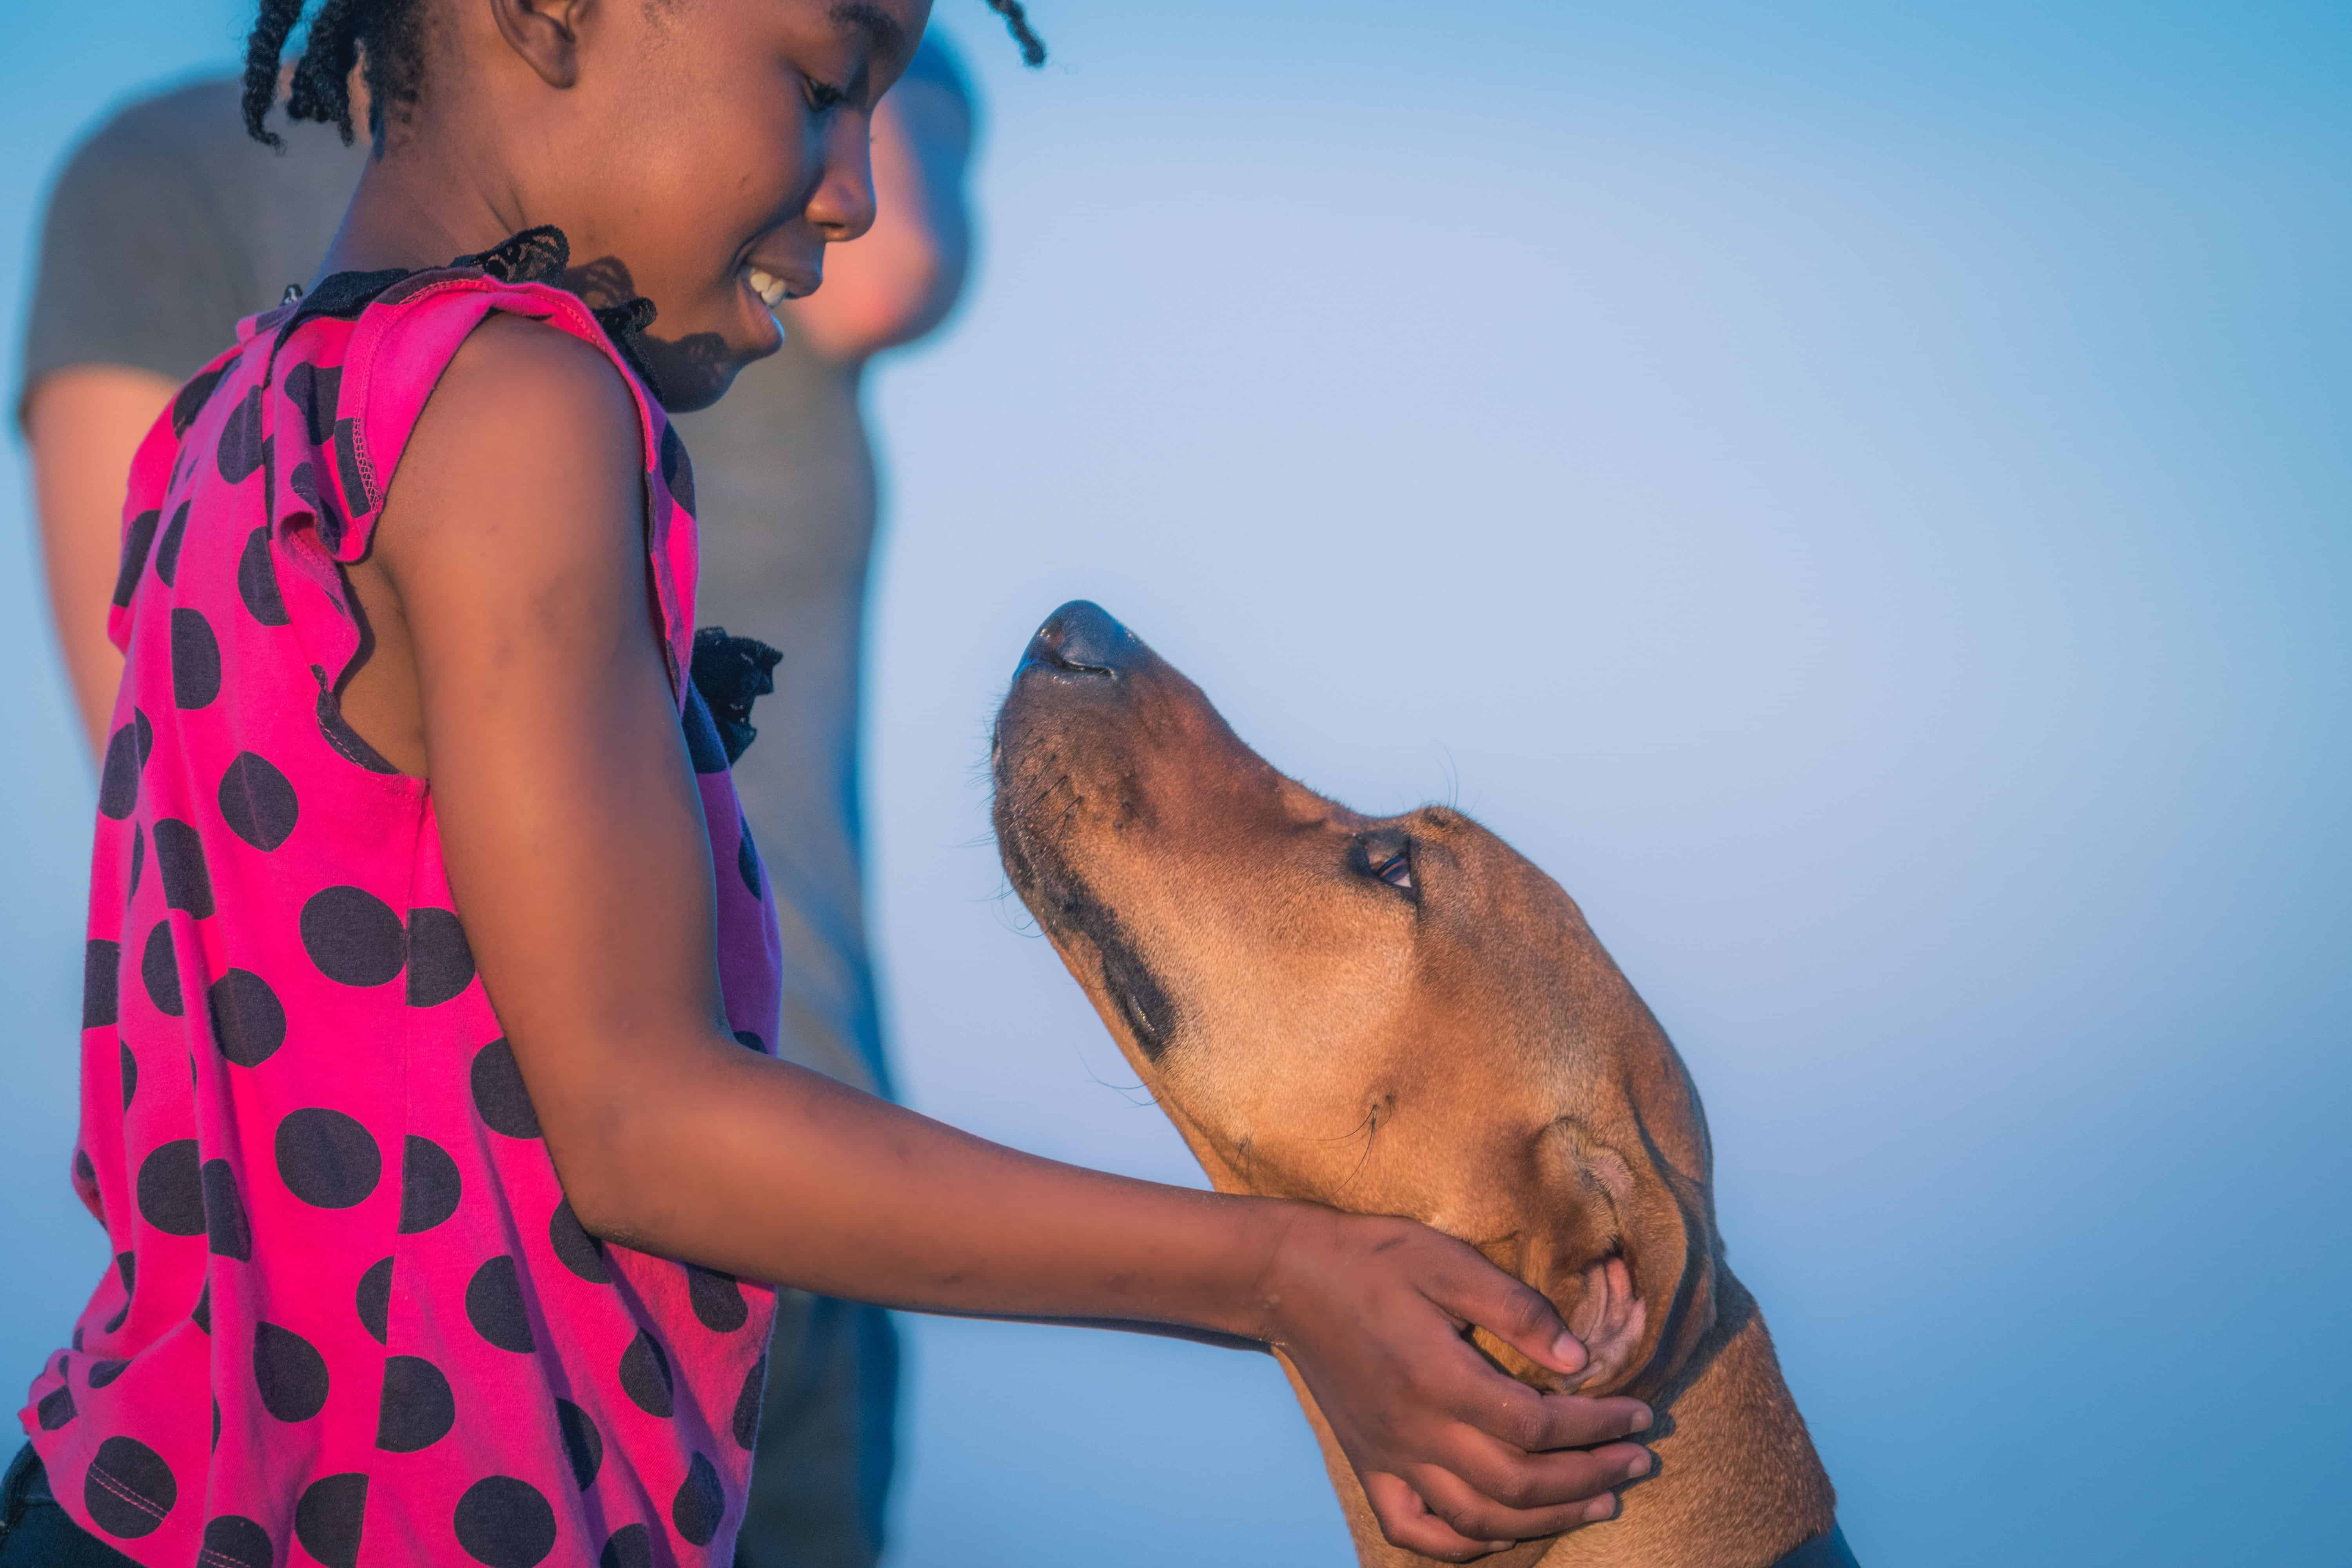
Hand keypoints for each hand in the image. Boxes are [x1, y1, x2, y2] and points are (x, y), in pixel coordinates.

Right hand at [1258, 1207, 1652, 1560]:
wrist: (1289, 1276)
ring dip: (1549, 1519)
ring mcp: (1388, 1456)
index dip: (1599, 1427)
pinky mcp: (1368, 1465)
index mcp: (1439, 1378)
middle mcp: (1415, 1430)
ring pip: (1478, 1519)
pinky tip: (1504, 1535)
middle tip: (1639, 1460)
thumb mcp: (1449, 1261)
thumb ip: (1516, 1309)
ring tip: (1601, 1502)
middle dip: (1592, 1478)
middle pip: (1519, 1483)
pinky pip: (1417, 1531)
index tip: (1641, 1415)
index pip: (1537, 1425)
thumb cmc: (1373, 1258)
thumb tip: (1577, 1360)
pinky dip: (1465, 1546)